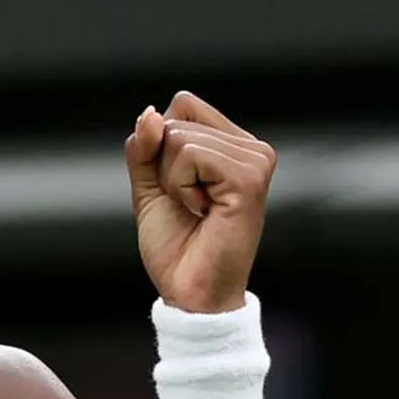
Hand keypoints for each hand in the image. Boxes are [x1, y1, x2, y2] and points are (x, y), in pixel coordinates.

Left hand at [124, 91, 275, 313]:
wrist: (189, 293)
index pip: (183, 105)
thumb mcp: (149, 188)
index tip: (177, 188)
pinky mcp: (249, 177)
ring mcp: (254, 160)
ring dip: (171, 181)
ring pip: (179, 137)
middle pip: (177, 118)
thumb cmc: (176, 247)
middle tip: (188, 205)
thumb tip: (150, 114)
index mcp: (232, 145)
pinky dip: (180, 187)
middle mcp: (250, 148)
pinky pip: (190, 154)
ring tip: (196, 211)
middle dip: (164, 166)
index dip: (160, 144)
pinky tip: (202, 212)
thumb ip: (144, 149)